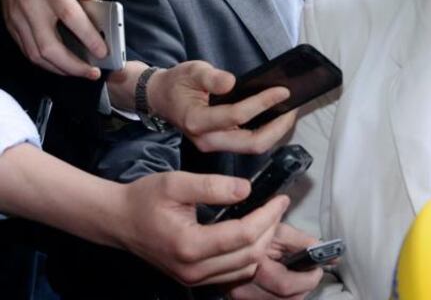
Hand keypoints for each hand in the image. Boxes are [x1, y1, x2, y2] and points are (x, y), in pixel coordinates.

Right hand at [0, 0, 104, 78]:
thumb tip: (95, 0)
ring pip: (36, 54)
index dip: (87, 37)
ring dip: (60, 69)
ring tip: (81, 73)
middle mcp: (30, 6)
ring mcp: (18, 19)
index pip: (70, 17)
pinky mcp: (12, 26)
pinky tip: (62, 66)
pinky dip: (46, 63)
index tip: (103, 51)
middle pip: (49, 46)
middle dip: (73, 65)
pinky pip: (28, 51)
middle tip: (93, 72)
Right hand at [113, 171, 289, 286]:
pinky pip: (234, 274)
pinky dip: (250, 256)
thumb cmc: (144, 199)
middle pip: (250, 255)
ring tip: (268, 218)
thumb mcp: (175, 182)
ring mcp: (194, 278)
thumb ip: (212, 186)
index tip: (280, 198)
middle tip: (277, 206)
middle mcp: (193, 269)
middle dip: (270, 229)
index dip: (268, 216)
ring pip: (245, 268)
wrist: (118, 220)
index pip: (244, 235)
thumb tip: (246, 190)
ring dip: (263, 244)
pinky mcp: (195, 279)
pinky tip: (253, 234)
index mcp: (189, 245)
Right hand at [145, 60, 292, 152]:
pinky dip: (267, 132)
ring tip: (289, 112)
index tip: (282, 91)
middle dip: (278, 127)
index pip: (236, 116)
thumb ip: (209, 77)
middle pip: (251, 143)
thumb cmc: (178, 83)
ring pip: (253, 147)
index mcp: (196, 120)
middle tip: (293, 108)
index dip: (262, 103)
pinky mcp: (221, 143)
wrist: (162, 98)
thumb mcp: (191, 71)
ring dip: (276, 132)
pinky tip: (277, 117)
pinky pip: (249, 143)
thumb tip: (230, 82)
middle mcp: (206, 139)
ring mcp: (214, 144)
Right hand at [225, 224, 323, 299]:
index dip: (308, 279)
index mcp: (253, 267)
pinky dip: (283, 296)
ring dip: (296, 293)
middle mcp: (244, 288)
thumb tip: (331, 256)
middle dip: (306, 286)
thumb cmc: (253, 233)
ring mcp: (241, 297)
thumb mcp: (278, 231)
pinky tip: (284, 283)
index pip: (287, 285)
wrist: (226, 242)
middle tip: (310, 272)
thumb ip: (304, 243)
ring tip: (296, 276)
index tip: (317, 269)